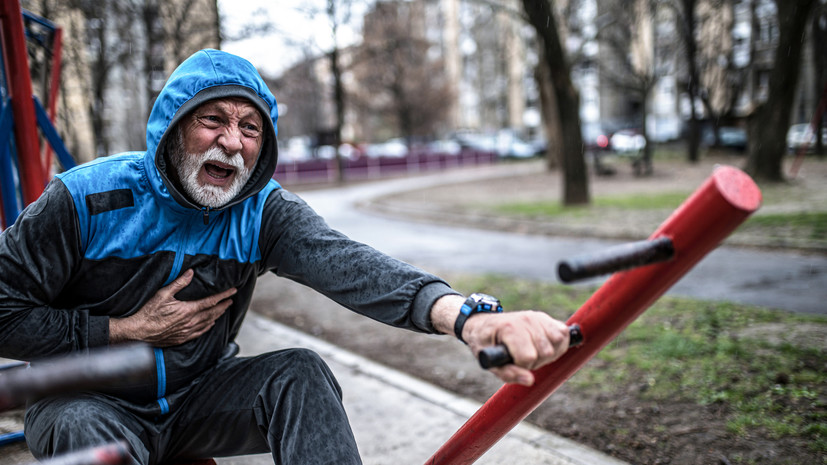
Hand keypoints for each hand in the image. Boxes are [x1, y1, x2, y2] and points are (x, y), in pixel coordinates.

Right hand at [109, 269, 235, 346]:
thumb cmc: (148, 312)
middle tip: (231, 300)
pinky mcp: (181, 338)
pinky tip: (210, 324)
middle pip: (212, 313)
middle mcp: (190, 322)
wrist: (138, 332)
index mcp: (188, 310)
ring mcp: (186, 332)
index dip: (223, 296)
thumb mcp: (163, 294)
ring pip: (207, 323)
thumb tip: (191, 273)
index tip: (233, 291)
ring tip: (223, 310)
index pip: (211, 301)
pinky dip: (207, 327)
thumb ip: (179, 283)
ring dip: (217, 316)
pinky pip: (199, 333)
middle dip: (223, 306)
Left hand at [462, 310, 569, 385]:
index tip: (512, 360)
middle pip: (546, 352)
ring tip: (532, 352)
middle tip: (521, 357)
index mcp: (509, 328)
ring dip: (547, 354)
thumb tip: (529, 380)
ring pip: (557, 343)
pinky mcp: (546, 318)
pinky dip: (558, 344)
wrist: (485, 325)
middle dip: (535, 361)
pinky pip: (563, 334)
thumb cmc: (487, 344)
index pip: (528, 356)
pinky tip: (543, 346)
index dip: (522, 365)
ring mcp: (537, 317)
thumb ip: (508, 373)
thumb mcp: (488, 362)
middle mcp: (525, 319)